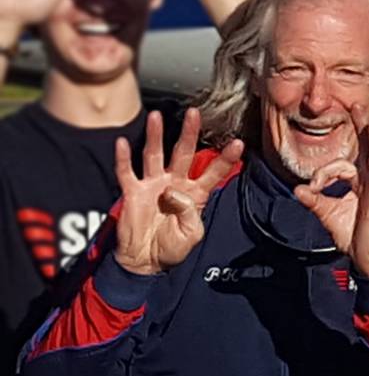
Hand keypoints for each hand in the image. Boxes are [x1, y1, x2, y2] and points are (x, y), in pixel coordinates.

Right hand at [114, 108, 243, 274]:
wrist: (144, 262)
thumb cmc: (171, 248)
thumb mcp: (191, 235)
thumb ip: (189, 213)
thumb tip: (173, 192)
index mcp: (194, 194)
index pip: (213, 172)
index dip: (225, 159)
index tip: (238, 144)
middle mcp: (175, 183)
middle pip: (183, 153)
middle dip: (189, 133)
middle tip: (194, 113)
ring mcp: (153, 185)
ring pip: (154, 154)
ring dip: (155, 136)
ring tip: (156, 117)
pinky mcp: (133, 192)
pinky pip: (127, 172)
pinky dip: (123, 158)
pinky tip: (122, 143)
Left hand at [294, 107, 368, 277]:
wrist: (366, 258)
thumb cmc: (352, 233)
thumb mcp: (328, 214)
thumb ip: (314, 201)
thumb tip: (297, 189)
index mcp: (359, 180)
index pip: (342, 164)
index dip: (323, 173)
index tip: (310, 188)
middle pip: (367, 148)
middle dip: (363, 127)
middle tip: (358, 105)